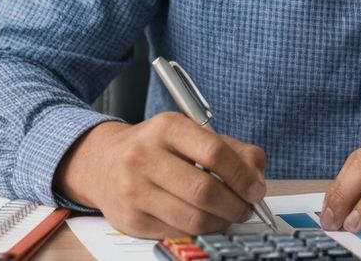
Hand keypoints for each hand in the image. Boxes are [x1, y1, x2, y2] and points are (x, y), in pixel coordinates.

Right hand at [55, 112, 267, 237]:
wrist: (104, 163)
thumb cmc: (158, 148)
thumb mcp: (192, 134)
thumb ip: (232, 150)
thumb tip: (256, 179)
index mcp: (167, 128)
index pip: (214, 153)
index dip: (242, 176)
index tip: (256, 190)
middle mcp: (145, 156)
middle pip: (204, 191)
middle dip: (235, 205)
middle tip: (246, 208)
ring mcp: (134, 190)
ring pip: (193, 218)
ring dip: (220, 222)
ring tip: (228, 216)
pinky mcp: (130, 219)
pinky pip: (177, 232)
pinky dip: (198, 230)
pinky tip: (203, 220)